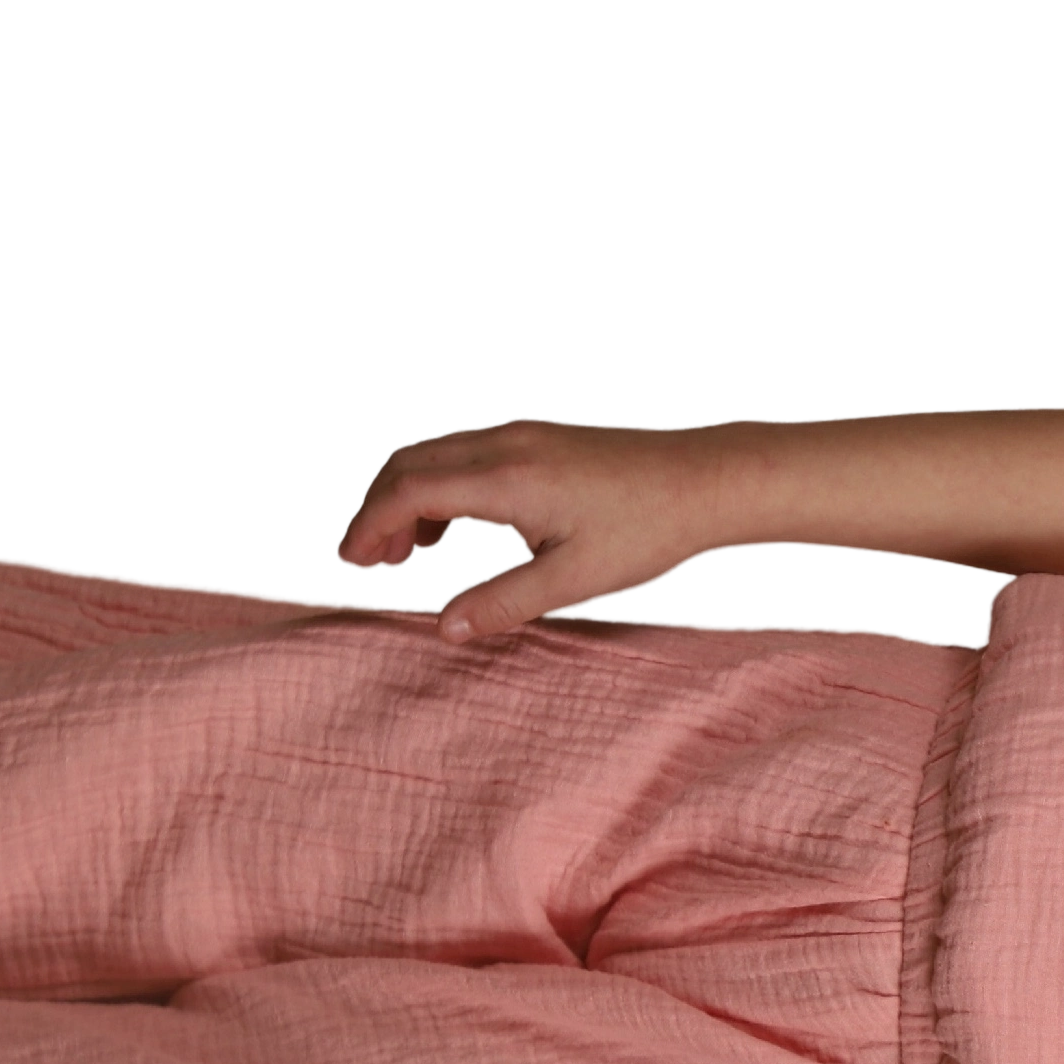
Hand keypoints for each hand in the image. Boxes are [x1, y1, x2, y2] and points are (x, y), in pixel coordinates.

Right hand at [335, 416, 749, 643]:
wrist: (711, 479)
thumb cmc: (652, 527)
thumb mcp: (576, 580)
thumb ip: (505, 603)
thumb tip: (445, 629)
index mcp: (505, 477)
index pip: (406, 491)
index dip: (368, 526)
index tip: (352, 564)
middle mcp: (505, 444)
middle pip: (407, 464)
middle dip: (376, 510)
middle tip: (369, 563)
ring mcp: (523, 434)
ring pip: (434, 452)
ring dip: (407, 495)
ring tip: (407, 550)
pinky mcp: (541, 437)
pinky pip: (466, 451)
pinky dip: (440, 482)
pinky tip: (456, 523)